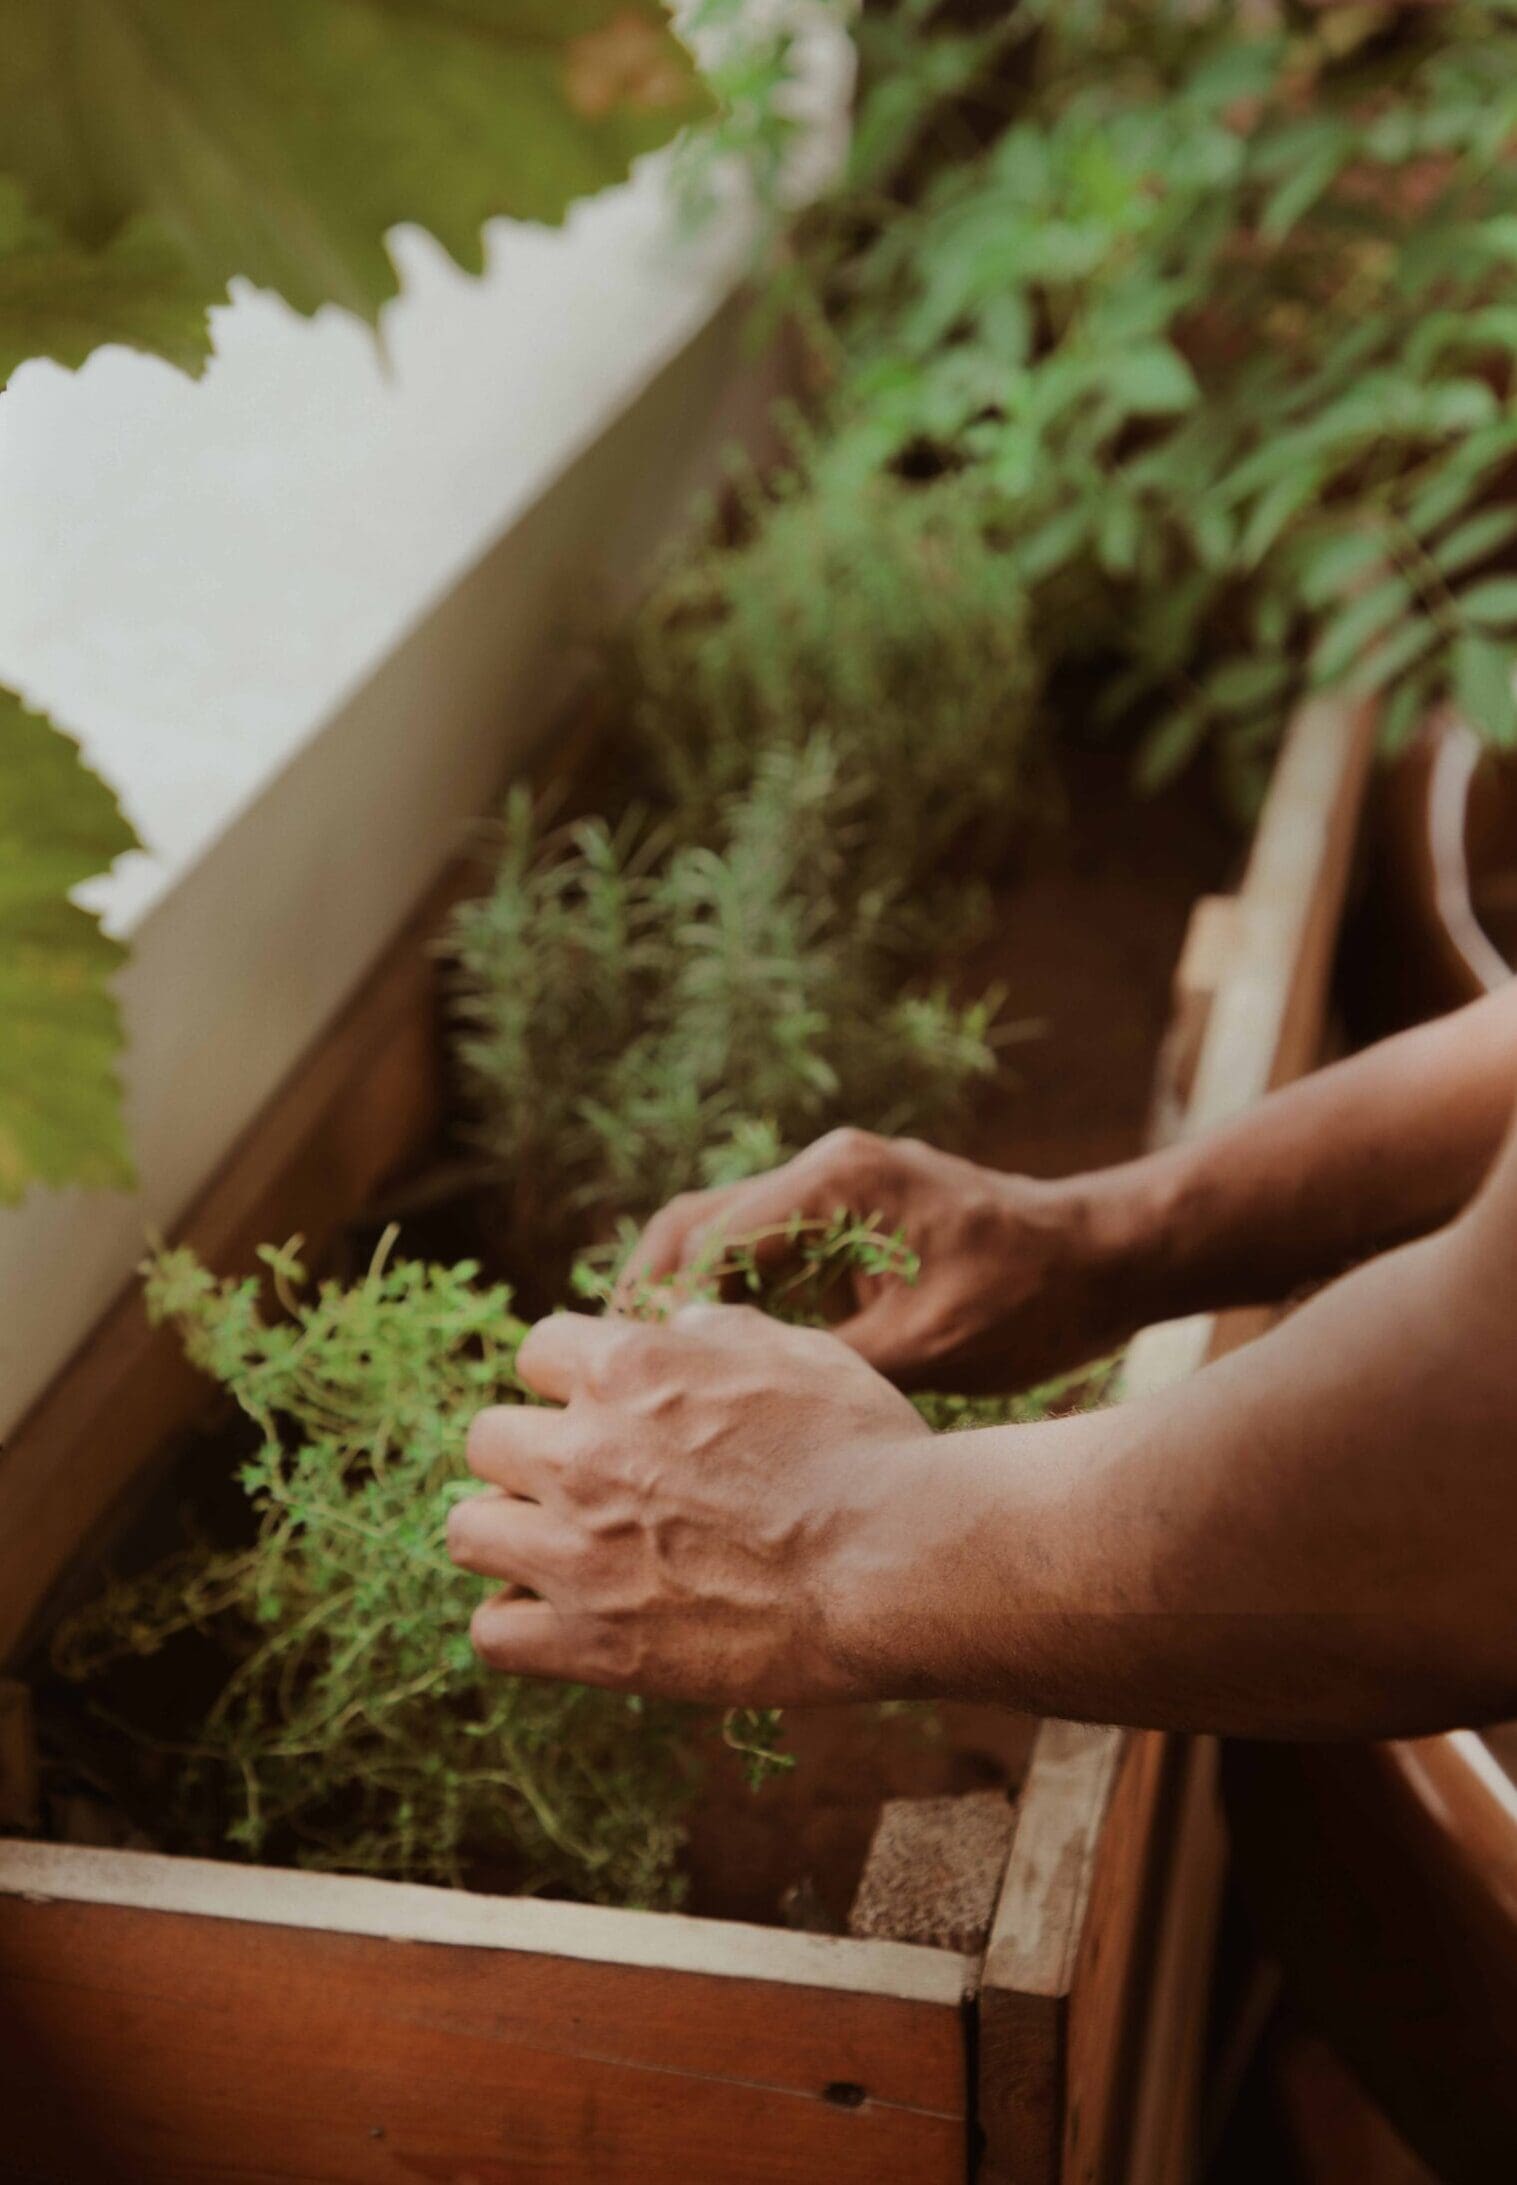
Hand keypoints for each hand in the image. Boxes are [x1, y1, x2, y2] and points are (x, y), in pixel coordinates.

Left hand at [447, 1302, 931, 1703]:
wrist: (896, 1561)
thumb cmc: (865, 1448)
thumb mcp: (797, 1351)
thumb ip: (716, 1332)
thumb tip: (677, 1321)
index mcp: (625, 1369)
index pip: (535, 1350)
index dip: (571, 1378)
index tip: (605, 1409)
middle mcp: (582, 1452)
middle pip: (485, 1438)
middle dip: (530, 1455)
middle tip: (585, 1483)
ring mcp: (576, 1552)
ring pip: (467, 1531)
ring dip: (509, 1534)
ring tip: (560, 1551)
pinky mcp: (591, 1645)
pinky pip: (492, 1633)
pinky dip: (520, 1626)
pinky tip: (565, 1619)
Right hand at [619, 1127, 1140, 1394]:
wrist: (1110, 1258)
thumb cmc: (1033, 1301)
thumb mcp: (926, 1350)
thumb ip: (823, 1367)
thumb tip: (728, 1408)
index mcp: (837, 1182)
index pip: (706, 1241)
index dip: (657, 1314)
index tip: (631, 1382)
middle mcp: (826, 1168)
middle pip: (694, 1225)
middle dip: (648, 1299)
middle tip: (615, 1379)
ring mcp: (838, 1187)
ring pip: (723, 1236)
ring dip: (686, 1301)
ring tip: (653, 1382)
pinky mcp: (853, 1214)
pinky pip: (768, 1251)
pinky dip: (734, 1301)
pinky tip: (721, 1367)